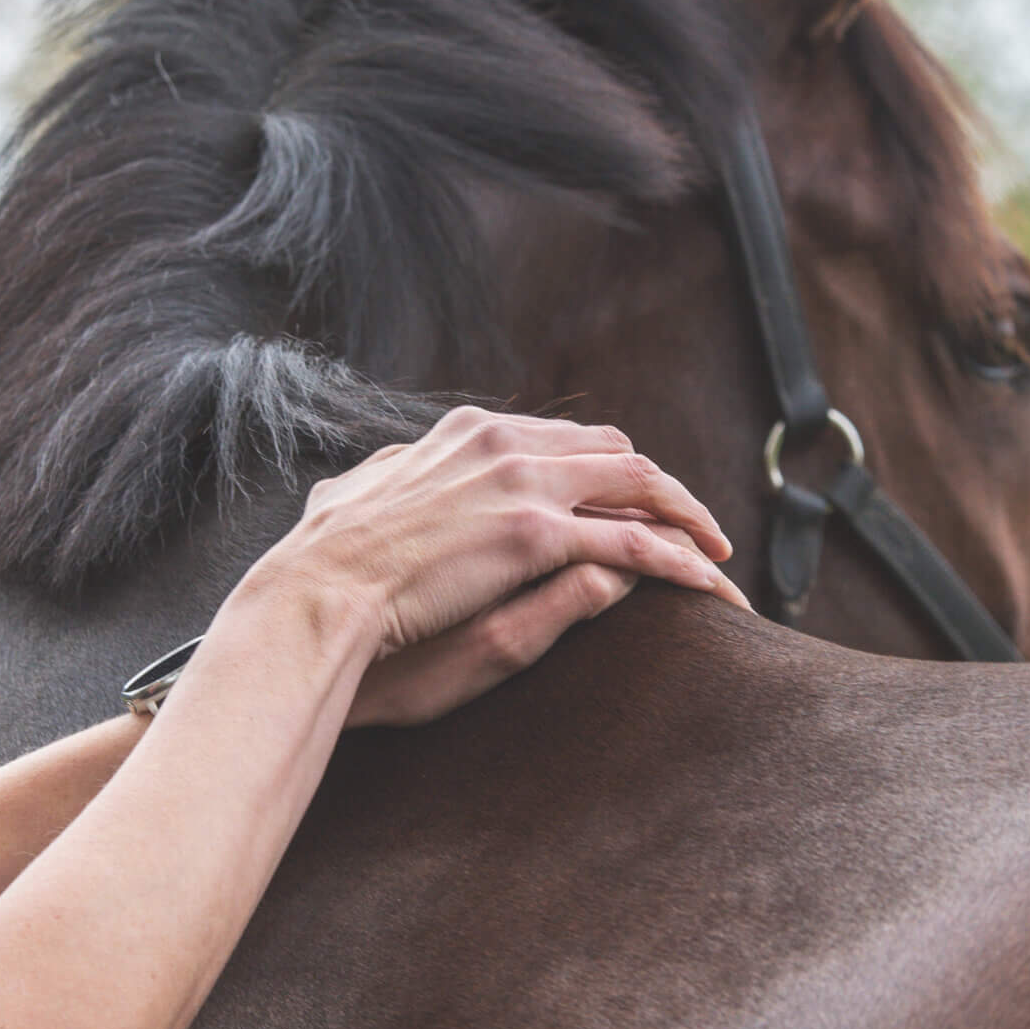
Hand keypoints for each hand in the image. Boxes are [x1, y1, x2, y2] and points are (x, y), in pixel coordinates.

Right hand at [235, 408, 748, 722]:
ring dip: (687, 519)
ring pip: (637, 486)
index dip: (606, 468)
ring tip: (719, 556)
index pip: (562, 436)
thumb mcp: (370, 500)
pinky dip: (679, 560)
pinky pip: (633, 542)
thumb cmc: (325, 568)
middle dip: (660, 488)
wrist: (310, 595)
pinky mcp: (535, 534)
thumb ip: (408, 477)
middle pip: (614, 451)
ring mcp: (521, 483)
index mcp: (464, 433)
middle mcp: (502, 443)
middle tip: (692, 527)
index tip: (628, 500)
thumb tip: (410, 466)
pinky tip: (706, 584)